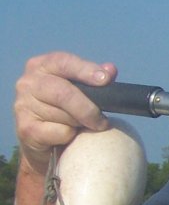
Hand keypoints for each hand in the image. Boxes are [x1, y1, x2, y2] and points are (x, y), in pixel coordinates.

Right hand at [13, 52, 116, 175]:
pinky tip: (65, 135)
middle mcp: (27, 82)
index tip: (105, 79)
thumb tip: (110, 69)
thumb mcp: (78, 90)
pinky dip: (70, 135)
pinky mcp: (26, 128)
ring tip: (79, 126)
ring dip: (80, 124)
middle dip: (88, 109)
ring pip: (64, 116)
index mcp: (40, 65)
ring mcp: (22, 105)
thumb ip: (94, 79)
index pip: (63, 62)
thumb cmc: (62, 110)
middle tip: (103, 121)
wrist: (40, 141)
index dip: (86, 70)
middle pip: (64, 93)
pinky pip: (60, 132)